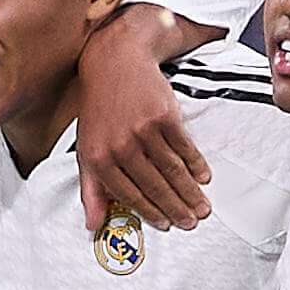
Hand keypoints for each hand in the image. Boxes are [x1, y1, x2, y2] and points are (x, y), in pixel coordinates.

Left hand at [75, 14, 212, 231]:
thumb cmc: (99, 110)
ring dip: (190, 192)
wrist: (115, 62)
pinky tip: (203, 177)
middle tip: (192, 222)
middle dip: (176, 208)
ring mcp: (143, 131)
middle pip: (154, 186)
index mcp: (98, 159)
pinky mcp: (164, 116)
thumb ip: (90, 190)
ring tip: (203, 207)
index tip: (167, 225)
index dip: (151, 213)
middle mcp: (120, 147)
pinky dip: (196, 164)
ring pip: (172, 170)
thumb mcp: (85, 149)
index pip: (129, 195)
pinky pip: (184, 148)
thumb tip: (93, 226)